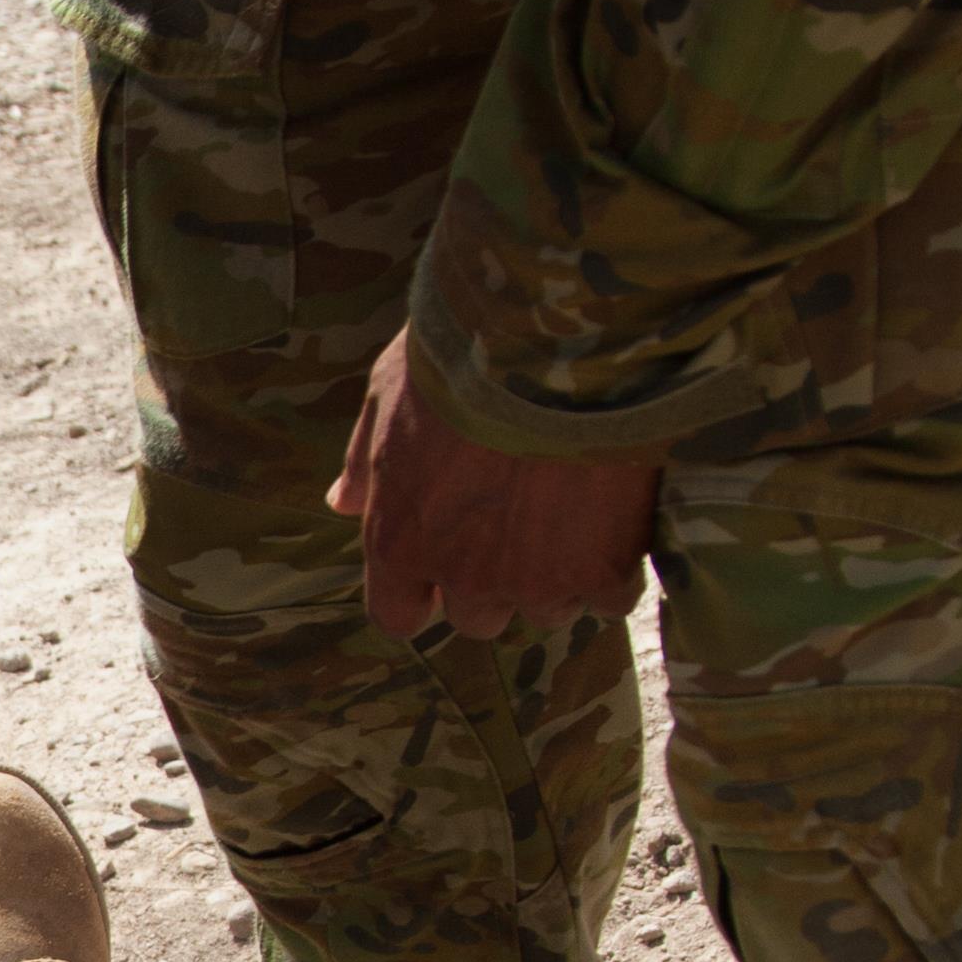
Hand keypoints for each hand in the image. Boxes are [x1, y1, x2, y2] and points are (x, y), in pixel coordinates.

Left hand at [330, 329, 656, 643]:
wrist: (556, 343)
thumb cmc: (459, 361)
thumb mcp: (386, 396)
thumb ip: (363, 463)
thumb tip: (342, 502)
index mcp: (401, 541)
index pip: (397, 614)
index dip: (420, 594)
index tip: (442, 565)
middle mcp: (465, 576)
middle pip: (478, 618)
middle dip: (494, 579)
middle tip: (519, 520)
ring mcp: (538, 580)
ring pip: (548, 609)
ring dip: (557, 573)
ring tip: (573, 511)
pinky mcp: (605, 569)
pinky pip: (612, 596)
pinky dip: (617, 567)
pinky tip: (619, 519)